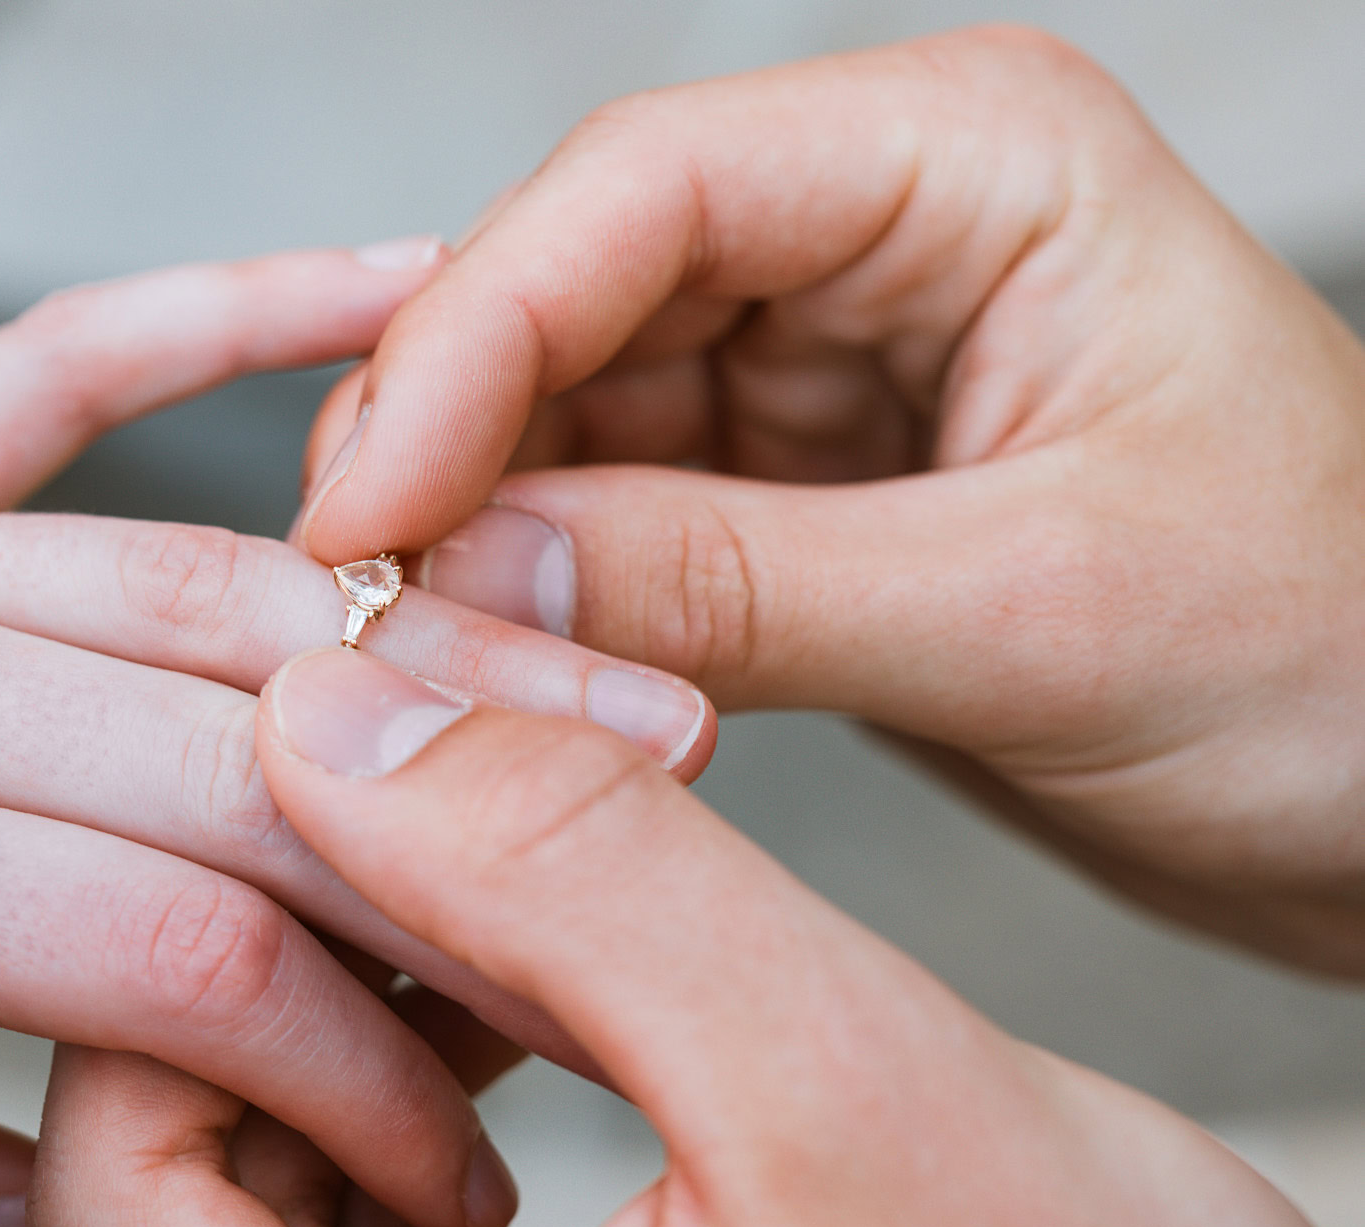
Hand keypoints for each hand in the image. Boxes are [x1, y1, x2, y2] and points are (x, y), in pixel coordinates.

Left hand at [0, 246, 712, 1226]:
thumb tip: (21, 1197)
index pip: (157, 945)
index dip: (352, 1055)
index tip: (467, 1137)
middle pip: (235, 744)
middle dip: (474, 827)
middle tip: (673, 865)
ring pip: (208, 567)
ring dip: (433, 621)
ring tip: (628, 665)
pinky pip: (71, 358)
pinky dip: (238, 303)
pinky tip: (391, 284)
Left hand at [0, 656, 1364, 1226]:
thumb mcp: (859, 1106)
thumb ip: (583, 885)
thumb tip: (333, 699)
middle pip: (84, 1201)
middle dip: (174, 986)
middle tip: (356, 800)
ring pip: (206, 1172)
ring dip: (303, 1002)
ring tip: (494, 900)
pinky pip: (316, 1188)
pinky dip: (373, 1047)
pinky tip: (509, 968)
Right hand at [295, 27, 1364, 972]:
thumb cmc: (1345, 656)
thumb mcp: (1042, 611)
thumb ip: (736, 588)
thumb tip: (467, 585)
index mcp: (971, 161)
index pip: (645, 192)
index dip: (472, 337)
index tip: (368, 506)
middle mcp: (872, 231)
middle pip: (569, 291)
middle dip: (449, 445)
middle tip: (357, 605)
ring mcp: (819, 362)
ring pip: (561, 412)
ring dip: (477, 531)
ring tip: (419, 661)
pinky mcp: (786, 489)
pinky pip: (605, 516)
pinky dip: (538, 594)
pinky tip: (504, 668)